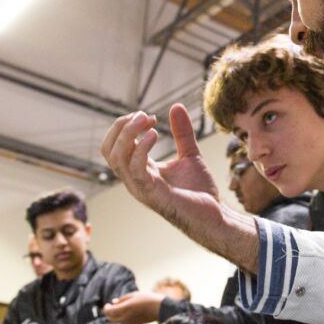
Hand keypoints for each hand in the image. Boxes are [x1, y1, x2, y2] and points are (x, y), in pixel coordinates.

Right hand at [101, 105, 221, 220]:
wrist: (214, 217)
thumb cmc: (199, 192)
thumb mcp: (190, 154)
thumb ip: (181, 132)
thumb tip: (176, 106)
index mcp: (138, 171)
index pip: (114, 146)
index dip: (125, 127)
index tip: (150, 116)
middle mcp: (135, 180)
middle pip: (109, 150)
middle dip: (121, 127)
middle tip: (145, 116)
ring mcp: (141, 188)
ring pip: (117, 158)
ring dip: (129, 134)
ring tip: (148, 121)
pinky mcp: (153, 194)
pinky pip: (136, 169)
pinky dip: (141, 149)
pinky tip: (155, 134)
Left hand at [104, 291, 163, 323]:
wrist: (160, 308)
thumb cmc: (147, 299)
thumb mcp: (133, 295)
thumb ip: (121, 299)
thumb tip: (113, 302)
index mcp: (124, 309)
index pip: (107, 312)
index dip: (106, 308)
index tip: (108, 303)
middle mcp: (125, 318)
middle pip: (110, 318)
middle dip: (109, 313)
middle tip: (112, 306)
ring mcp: (130, 322)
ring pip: (117, 321)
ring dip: (116, 315)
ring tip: (122, 307)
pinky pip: (124, 322)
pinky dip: (122, 317)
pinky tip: (129, 311)